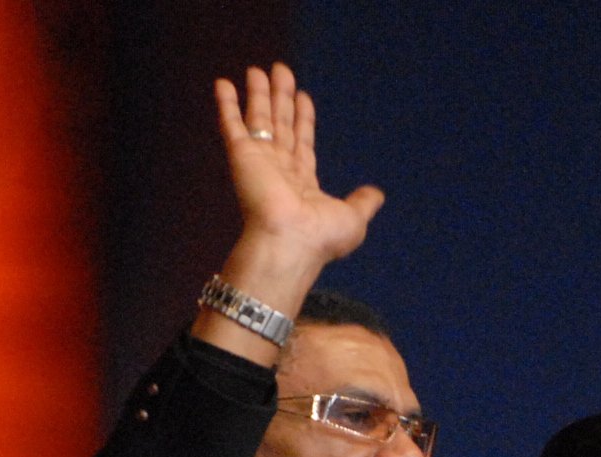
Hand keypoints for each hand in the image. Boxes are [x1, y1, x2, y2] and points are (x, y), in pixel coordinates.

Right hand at [214, 64, 382, 269]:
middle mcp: (280, 169)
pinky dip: (226, 104)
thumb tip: (377, 194)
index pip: (302, 142)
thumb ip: (362, 202)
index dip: (303, 119)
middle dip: (281, 98)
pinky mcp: (241, 155)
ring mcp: (259, 160)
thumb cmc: (321, 236)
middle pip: (281, 125)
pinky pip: (232, 124)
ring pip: (258, 119)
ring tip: (257, 69)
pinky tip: (223, 83)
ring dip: (258, 94)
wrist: (290, 242)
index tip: (303, 96)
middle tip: (281, 71)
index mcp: (304, 182)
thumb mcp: (353, 218)